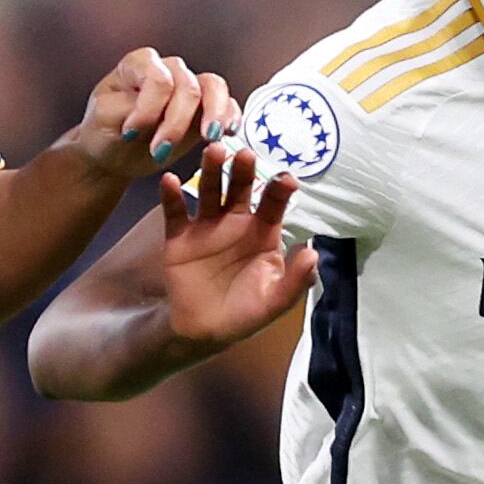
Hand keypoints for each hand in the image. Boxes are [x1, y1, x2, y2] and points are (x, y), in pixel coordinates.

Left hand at [49, 46, 237, 180]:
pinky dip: (231, 117)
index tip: (131, 132)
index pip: (157, 78)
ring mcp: (187, 88)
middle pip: (187, 86)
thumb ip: (128, 107)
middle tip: (160, 149)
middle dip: (176, 122)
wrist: (112, 154)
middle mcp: (167, 70)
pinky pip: (227, 104)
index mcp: (138, 65)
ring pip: (214, 87)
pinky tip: (228, 133)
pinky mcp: (203, 110)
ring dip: (214, 114)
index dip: (149, 108)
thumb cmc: (104, 131)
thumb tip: (152, 112)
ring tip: (210, 136)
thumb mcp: (104, 117)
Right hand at [151, 144, 316, 360]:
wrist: (204, 331)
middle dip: (243, 171)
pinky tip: (169, 180)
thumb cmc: (245, 314)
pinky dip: (171, 196)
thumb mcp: (274, 302)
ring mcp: (206, 226)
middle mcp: (235, 221)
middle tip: (244, 154)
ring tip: (212, 152)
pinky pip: (175, 212)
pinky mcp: (179, 237)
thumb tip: (313, 253)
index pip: (273, 203)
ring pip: (209, 191)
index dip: (279, 190)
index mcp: (263, 232)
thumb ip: (295, 280)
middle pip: (240, 188)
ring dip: (211, 171)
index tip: (286, 179)